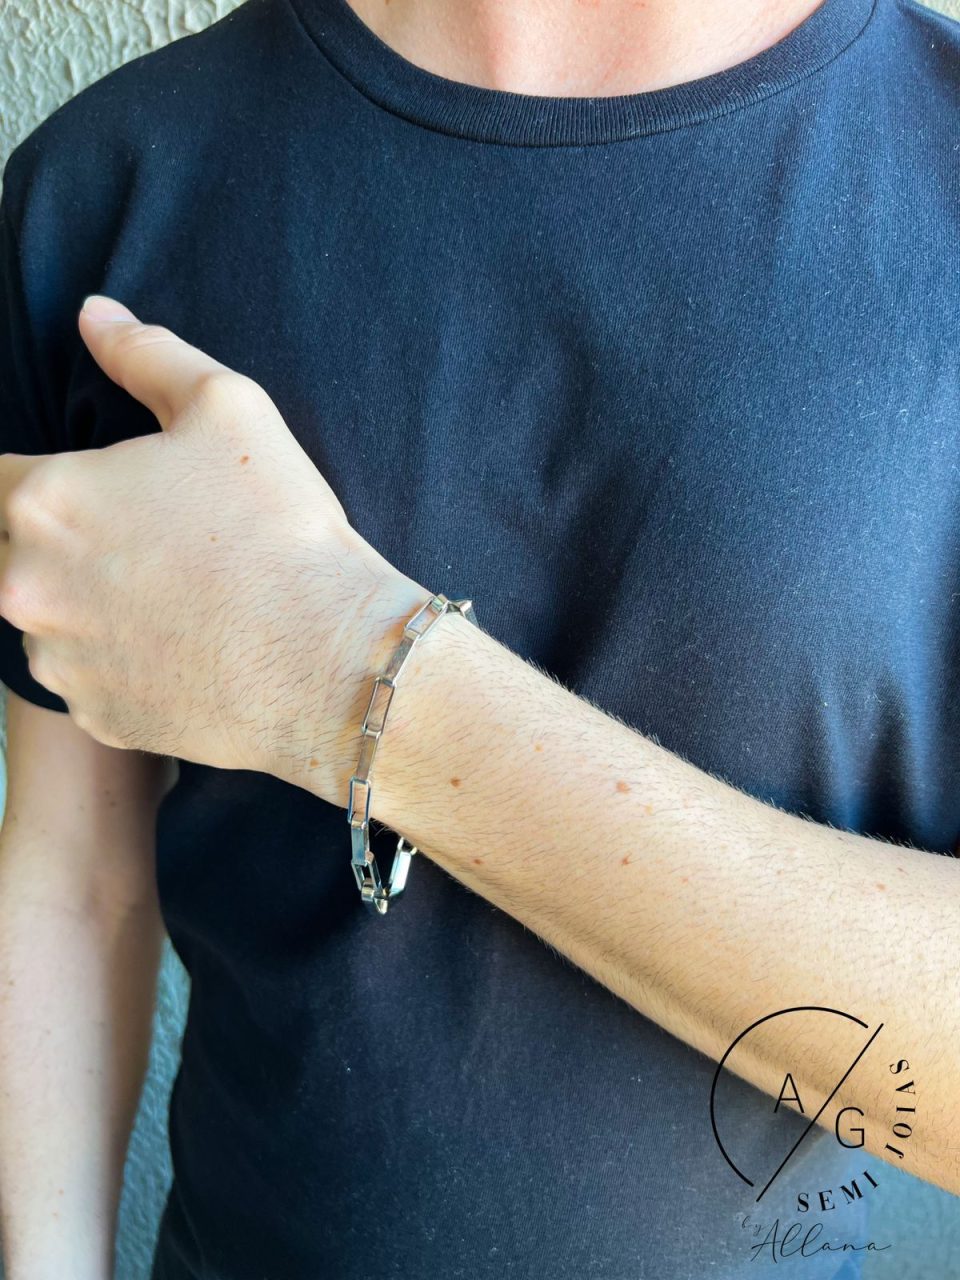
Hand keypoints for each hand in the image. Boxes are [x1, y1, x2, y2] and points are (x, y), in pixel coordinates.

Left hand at [0, 295, 429, 801]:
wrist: (327, 660)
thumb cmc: (279, 528)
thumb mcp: (226, 408)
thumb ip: (145, 354)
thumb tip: (93, 314)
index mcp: (47, 500)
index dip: (41, 480)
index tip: (95, 495)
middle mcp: (27, 585)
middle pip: (10, 554)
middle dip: (59, 544)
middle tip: (143, 546)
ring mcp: (60, 660)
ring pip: (44, 621)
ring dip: (84, 605)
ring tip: (172, 600)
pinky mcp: (96, 717)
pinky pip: (88, 679)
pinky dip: (120, 663)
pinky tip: (184, 649)